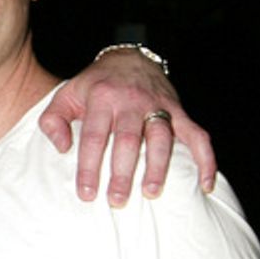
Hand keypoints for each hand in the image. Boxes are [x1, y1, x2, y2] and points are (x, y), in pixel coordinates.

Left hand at [38, 47, 215, 206]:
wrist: (128, 58)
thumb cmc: (93, 86)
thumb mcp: (65, 95)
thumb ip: (53, 121)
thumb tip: (62, 148)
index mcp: (101, 98)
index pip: (94, 136)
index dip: (90, 167)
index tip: (86, 194)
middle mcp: (131, 101)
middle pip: (128, 140)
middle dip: (123, 172)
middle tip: (116, 200)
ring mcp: (159, 105)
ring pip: (162, 138)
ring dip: (158, 167)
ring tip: (151, 193)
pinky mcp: (180, 111)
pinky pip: (198, 136)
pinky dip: (205, 160)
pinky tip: (206, 185)